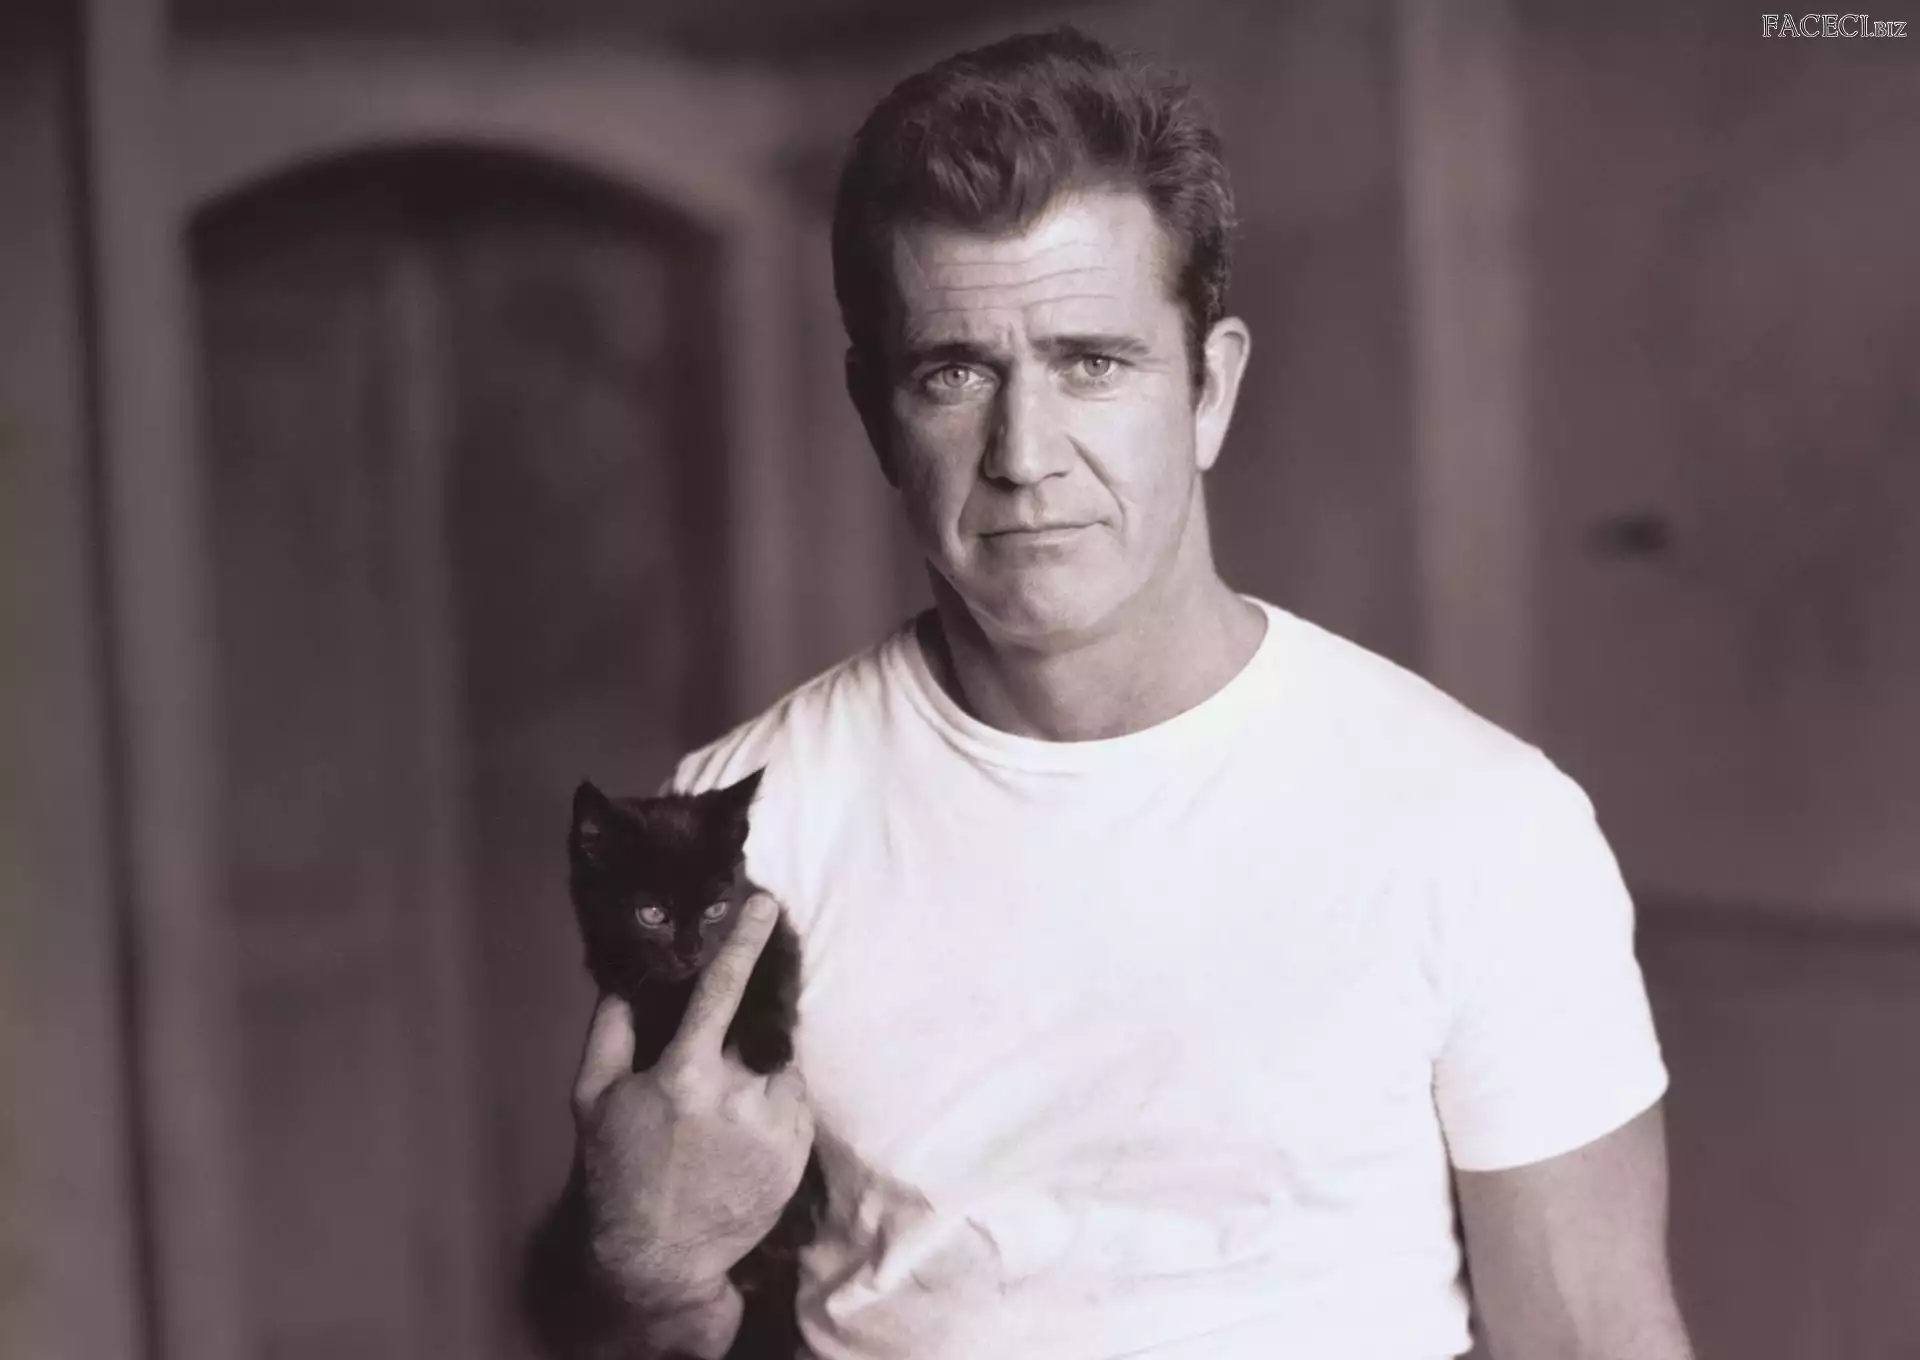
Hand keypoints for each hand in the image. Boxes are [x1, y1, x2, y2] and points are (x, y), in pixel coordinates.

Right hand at [570, 894, 814, 1310]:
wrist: (660, 1258)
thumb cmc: (618, 1173)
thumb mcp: (592, 1099)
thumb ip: (609, 1030)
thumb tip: (627, 977)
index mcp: (686, 1075)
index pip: (723, 989)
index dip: (744, 940)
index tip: (766, 904)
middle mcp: (740, 1096)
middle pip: (756, 1029)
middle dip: (743, 1030)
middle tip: (719, 1054)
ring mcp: (776, 1126)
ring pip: (779, 1067)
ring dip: (759, 1071)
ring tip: (723, 1109)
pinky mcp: (799, 1153)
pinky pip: (794, 1103)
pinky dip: (774, 1103)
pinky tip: (741, 1132)